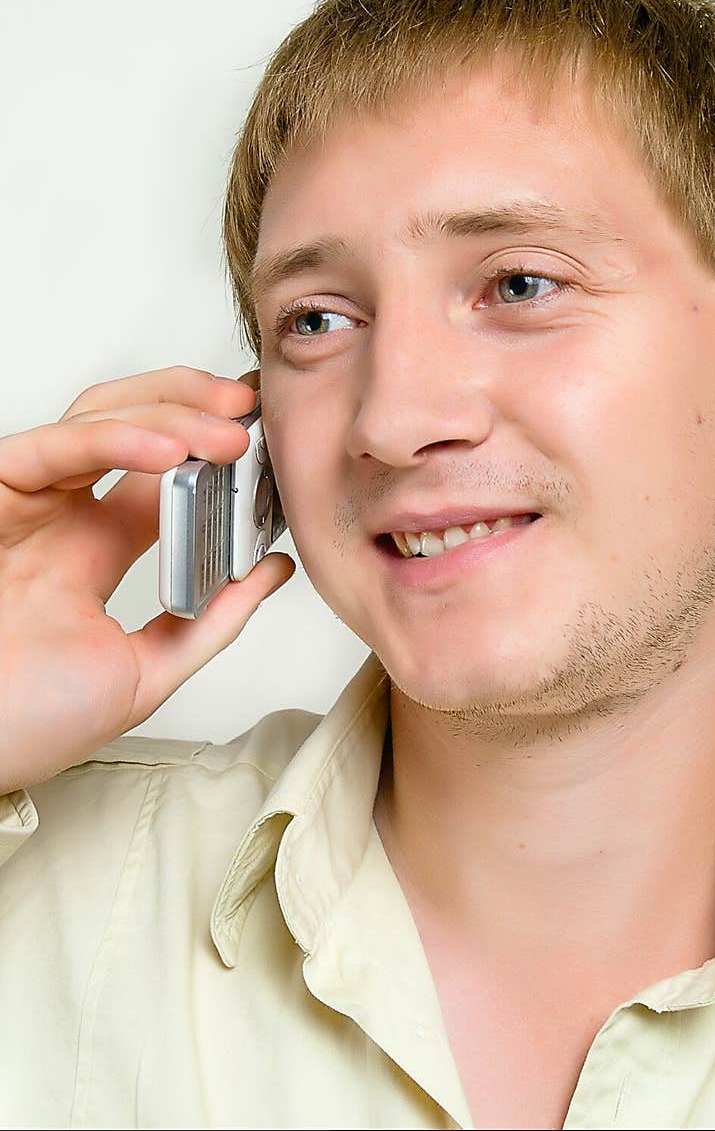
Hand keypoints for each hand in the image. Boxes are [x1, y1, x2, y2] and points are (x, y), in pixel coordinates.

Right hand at [0, 365, 295, 792]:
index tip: (268, 444)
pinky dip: (113, 439)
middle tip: (251, 412)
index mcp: (95, 552)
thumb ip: (210, 620)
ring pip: (98, 420)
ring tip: (228, 430)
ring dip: (169, 414)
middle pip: (132, 426)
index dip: (212, 453)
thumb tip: (272, 570)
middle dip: (195, 406)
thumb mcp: (147, 672)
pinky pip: (51, 448)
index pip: (161, 476)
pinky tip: (169, 448)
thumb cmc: (28, 724)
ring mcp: (27, 504)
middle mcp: (61, 517)